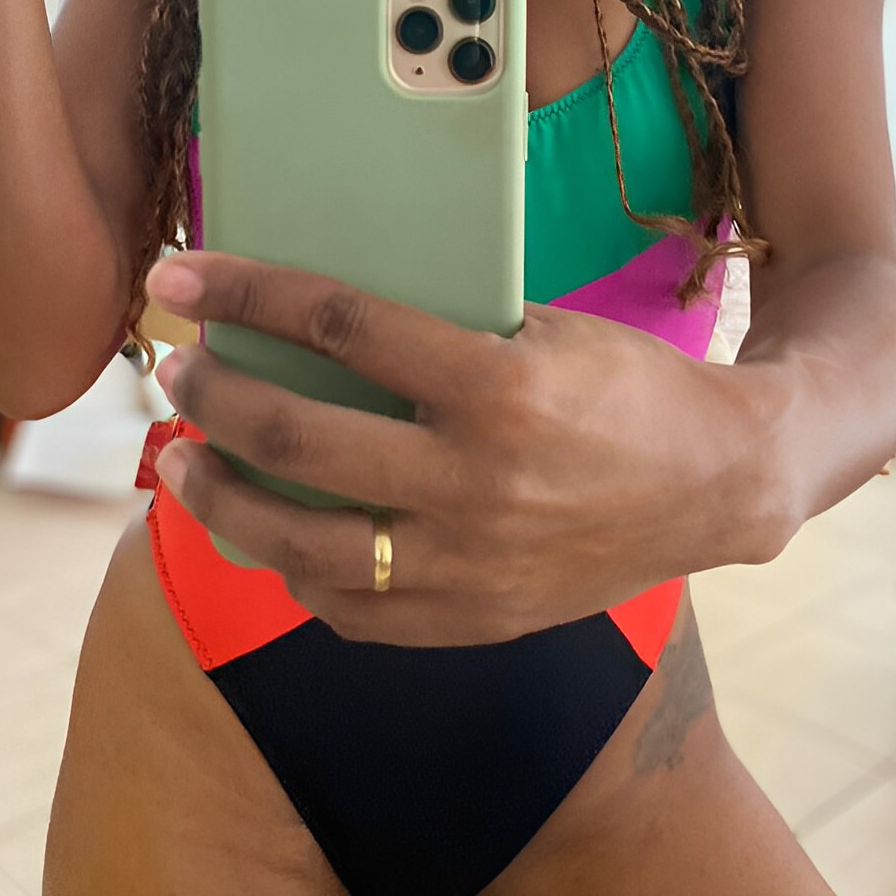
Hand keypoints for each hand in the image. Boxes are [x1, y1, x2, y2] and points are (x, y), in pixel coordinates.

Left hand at [144, 250, 794, 647]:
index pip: (341, 325)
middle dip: (212, 394)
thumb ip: (443, 327)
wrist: (717, 486)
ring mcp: (468, 565)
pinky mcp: (468, 620)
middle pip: (296, 436)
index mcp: (499, 388)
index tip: (186, 274)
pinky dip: (291, 566)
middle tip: (179, 366)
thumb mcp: (548, 328)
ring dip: (219, 496)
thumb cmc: (628, 389)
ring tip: (183, 458)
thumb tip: (317, 311)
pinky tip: (268, 532)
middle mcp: (476, 482)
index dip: (248, 292)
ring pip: (297, 543)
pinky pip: (346, 607)